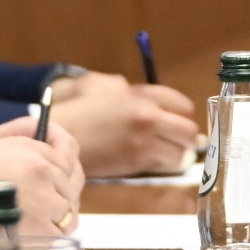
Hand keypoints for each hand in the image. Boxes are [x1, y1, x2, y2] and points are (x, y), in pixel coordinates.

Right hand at [0, 125, 86, 231]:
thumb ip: (25, 139)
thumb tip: (54, 140)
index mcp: (30, 147)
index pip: (69, 153)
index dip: (64, 167)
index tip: (58, 176)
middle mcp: (41, 170)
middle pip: (72, 185)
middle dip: (62, 195)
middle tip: (44, 207)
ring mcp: (43, 199)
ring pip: (69, 211)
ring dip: (57, 218)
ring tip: (34, 224)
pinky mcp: (39, 228)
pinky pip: (59, 235)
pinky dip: (49, 238)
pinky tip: (31, 237)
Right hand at [47, 71, 200, 176]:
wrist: (60, 135)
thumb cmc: (77, 109)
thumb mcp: (101, 85)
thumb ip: (128, 88)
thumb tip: (147, 99)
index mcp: (141, 95)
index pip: (182, 105)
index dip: (182, 114)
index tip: (179, 119)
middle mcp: (148, 117)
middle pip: (189, 130)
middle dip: (186, 136)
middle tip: (179, 139)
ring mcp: (144, 141)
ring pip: (181, 152)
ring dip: (176, 152)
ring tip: (166, 151)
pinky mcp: (136, 162)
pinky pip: (163, 165)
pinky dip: (161, 163)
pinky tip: (149, 157)